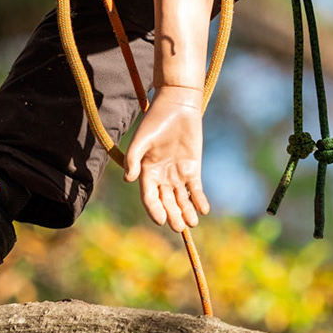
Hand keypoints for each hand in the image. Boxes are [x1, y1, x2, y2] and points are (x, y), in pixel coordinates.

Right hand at [123, 85, 208, 229]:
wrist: (178, 104)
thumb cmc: (156, 120)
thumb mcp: (142, 139)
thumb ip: (133, 159)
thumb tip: (129, 179)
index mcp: (146, 172)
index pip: (149, 197)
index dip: (154, 210)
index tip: (160, 220)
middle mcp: (162, 176)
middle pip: (166, 202)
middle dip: (172, 215)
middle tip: (179, 227)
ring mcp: (178, 174)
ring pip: (181, 199)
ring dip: (186, 212)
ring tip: (191, 224)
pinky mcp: (193, 168)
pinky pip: (195, 189)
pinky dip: (199, 200)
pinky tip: (203, 209)